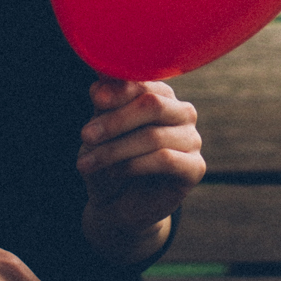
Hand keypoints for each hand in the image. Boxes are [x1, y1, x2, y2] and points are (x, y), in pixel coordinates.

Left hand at [76, 79, 205, 262]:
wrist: (116, 203)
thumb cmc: (109, 158)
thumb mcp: (100, 128)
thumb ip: (105, 102)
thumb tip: (102, 77)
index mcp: (161, 95)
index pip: (144, 83)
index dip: (120, 90)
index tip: (95, 99)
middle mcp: (182, 112)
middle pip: (153, 105)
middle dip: (115, 120)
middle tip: (85, 135)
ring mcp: (192, 139)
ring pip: (154, 136)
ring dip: (115, 150)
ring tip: (86, 163)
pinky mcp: (195, 167)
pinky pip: (165, 160)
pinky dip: (133, 165)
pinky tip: (113, 173)